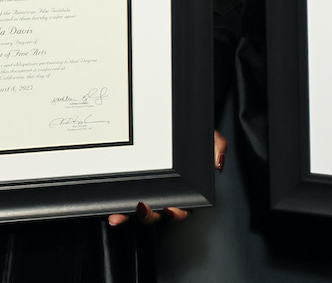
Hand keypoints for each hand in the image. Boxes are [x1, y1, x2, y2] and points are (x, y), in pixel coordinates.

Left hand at [106, 130, 225, 226]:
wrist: (169, 113)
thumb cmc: (188, 131)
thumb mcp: (205, 134)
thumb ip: (216, 144)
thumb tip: (217, 162)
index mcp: (184, 187)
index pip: (183, 207)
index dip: (178, 212)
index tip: (172, 208)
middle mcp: (165, 193)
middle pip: (159, 214)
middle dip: (152, 215)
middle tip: (146, 207)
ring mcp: (147, 191)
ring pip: (140, 212)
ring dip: (133, 216)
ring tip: (127, 209)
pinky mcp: (130, 187)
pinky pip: (123, 204)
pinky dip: (118, 211)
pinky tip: (113, 212)